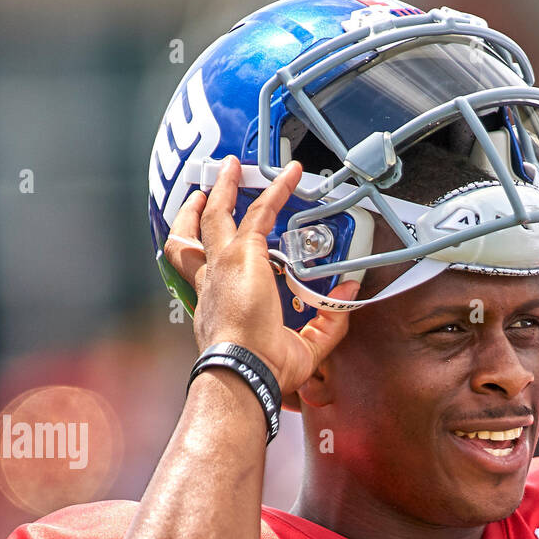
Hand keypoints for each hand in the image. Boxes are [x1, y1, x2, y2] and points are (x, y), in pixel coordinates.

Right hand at [164, 156, 358, 400]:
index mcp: (216, 306)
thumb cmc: (262, 369)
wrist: (243, 369)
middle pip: (192, 238)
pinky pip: (260, 211)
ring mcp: (223, 263)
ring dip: (225, 189)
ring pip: (216, 216)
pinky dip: (277, 190)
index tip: (215, 251)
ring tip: (232, 169)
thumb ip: (326, 323)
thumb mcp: (302, 349)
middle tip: (203, 194)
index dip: (207, 259)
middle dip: (195, 213)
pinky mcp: (242, 252)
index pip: (204, 274)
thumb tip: (345, 296)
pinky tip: (291, 176)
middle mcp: (212, 281)